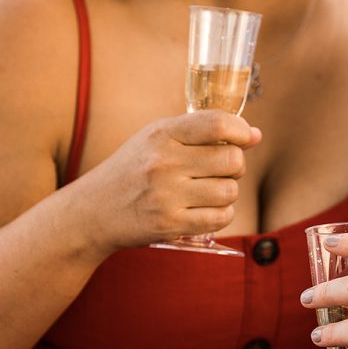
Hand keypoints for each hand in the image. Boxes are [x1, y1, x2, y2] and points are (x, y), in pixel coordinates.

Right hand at [76, 111, 260, 253]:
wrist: (92, 211)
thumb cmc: (133, 170)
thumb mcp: (157, 138)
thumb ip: (202, 131)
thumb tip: (255, 135)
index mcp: (161, 134)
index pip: (218, 124)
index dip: (241, 130)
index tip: (246, 137)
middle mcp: (163, 163)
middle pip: (232, 159)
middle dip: (235, 165)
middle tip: (219, 169)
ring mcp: (166, 195)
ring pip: (230, 191)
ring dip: (227, 192)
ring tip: (207, 190)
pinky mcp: (169, 225)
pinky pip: (221, 218)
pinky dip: (221, 214)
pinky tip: (205, 209)